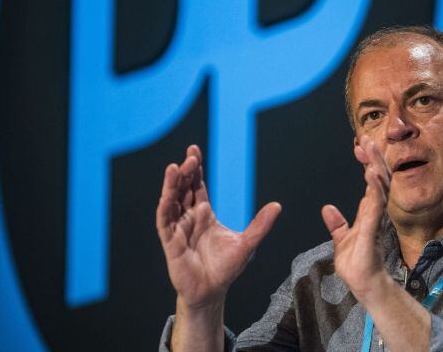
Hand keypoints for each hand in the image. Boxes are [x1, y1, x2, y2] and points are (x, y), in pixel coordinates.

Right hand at [156, 145, 281, 308]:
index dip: (195, 169)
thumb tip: (278, 205)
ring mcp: (178, 229)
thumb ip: (260, 225)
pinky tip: (167, 194)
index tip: (194, 151)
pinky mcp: (170, 242)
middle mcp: (189, 218)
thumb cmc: (226, 268)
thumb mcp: (247, 243)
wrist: (212, 292)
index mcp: (204, 214)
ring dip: (172, 185)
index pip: (196, 186)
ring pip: (171, 201)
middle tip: (190, 157)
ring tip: (175, 167)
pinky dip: (165, 207)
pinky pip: (164, 221)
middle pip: (183, 189)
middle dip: (185, 172)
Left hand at [321, 135, 390, 303]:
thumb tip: (327, 208)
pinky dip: (374, 188)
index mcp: (368, 212)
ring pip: (380, 187)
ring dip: (375, 166)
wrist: (364, 285)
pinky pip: (375, 205)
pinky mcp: (373, 229)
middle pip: (378, 178)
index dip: (365, 163)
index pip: (369, 181)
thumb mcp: (341, 240)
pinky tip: (371, 174)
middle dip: (373, 158)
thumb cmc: (357, 264)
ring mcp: (376, 219)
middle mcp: (375, 212)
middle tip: (366, 139)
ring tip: (370, 148)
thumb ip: (337, 224)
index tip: (357, 147)